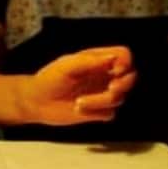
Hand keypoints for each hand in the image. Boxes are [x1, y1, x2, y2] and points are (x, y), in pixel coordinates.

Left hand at [19, 46, 135, 123]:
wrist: (36, 101)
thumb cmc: (49, 79)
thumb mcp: (66, 65)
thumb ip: (89, 61)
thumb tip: (113, 57)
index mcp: (97, 60)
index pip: (123, 55)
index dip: (126, 62)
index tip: (117, 69)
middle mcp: (103, 76)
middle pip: (130, 77)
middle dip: (123, 84)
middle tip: (111, 88)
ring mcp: (102, 93)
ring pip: (119, 98)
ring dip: (100, 101)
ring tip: (78, 101)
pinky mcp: (98, 111)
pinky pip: (110, 114)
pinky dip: (96, 113)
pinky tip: (79, 109)